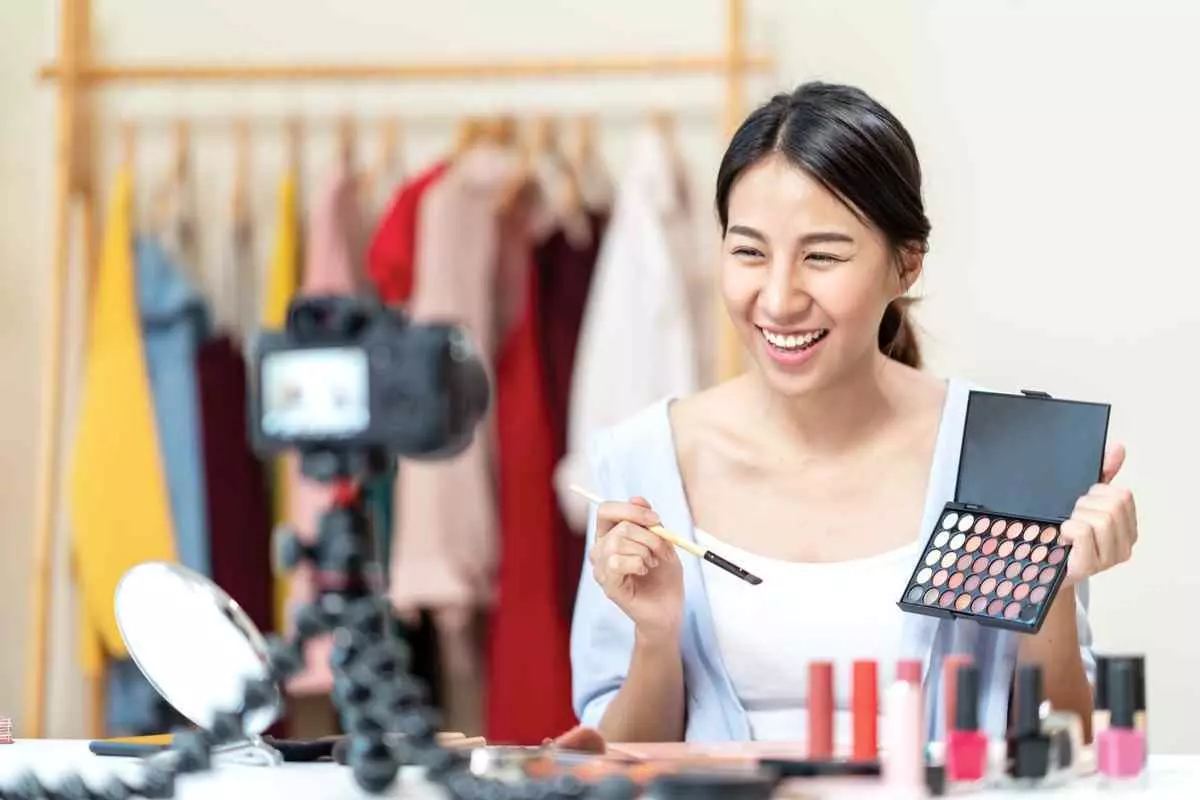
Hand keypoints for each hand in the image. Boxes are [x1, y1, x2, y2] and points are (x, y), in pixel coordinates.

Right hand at [589, 497, 683, 639]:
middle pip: (619, 526)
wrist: (669, 610)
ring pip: (618, 542)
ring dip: (645, 551)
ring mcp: (602, 569)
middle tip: (662, 550)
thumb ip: (649, 522)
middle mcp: (601, 550)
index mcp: (611, 536)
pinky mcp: (608, 585)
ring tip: (652, 564)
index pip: (606, 511)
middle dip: (649, 535)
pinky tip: (644, 572)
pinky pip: (617, 562)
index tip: (656, 519)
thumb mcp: (663, 543)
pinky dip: (637, 563)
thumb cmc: (664, 577)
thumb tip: (637, 498)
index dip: (631, 509)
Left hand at [1062, 443, 1137, 585]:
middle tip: (1072, 516)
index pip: (1122, 495)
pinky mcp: (1087, 567)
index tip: (1082, 503)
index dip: (1097, 492)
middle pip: (1113, 505)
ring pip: (1101, 519)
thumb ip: (1104, 474)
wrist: (1039, 564)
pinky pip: (1082, 532)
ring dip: (1076, 516)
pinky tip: (1062, 535)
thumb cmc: (1064, 532)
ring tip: (1067, 528)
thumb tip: (1118, 448)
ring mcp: (1108, 560)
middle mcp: (1124, 546)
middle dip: (1085, 504)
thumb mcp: (1083, 500)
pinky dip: (1069, 528)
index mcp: (1127, 528)